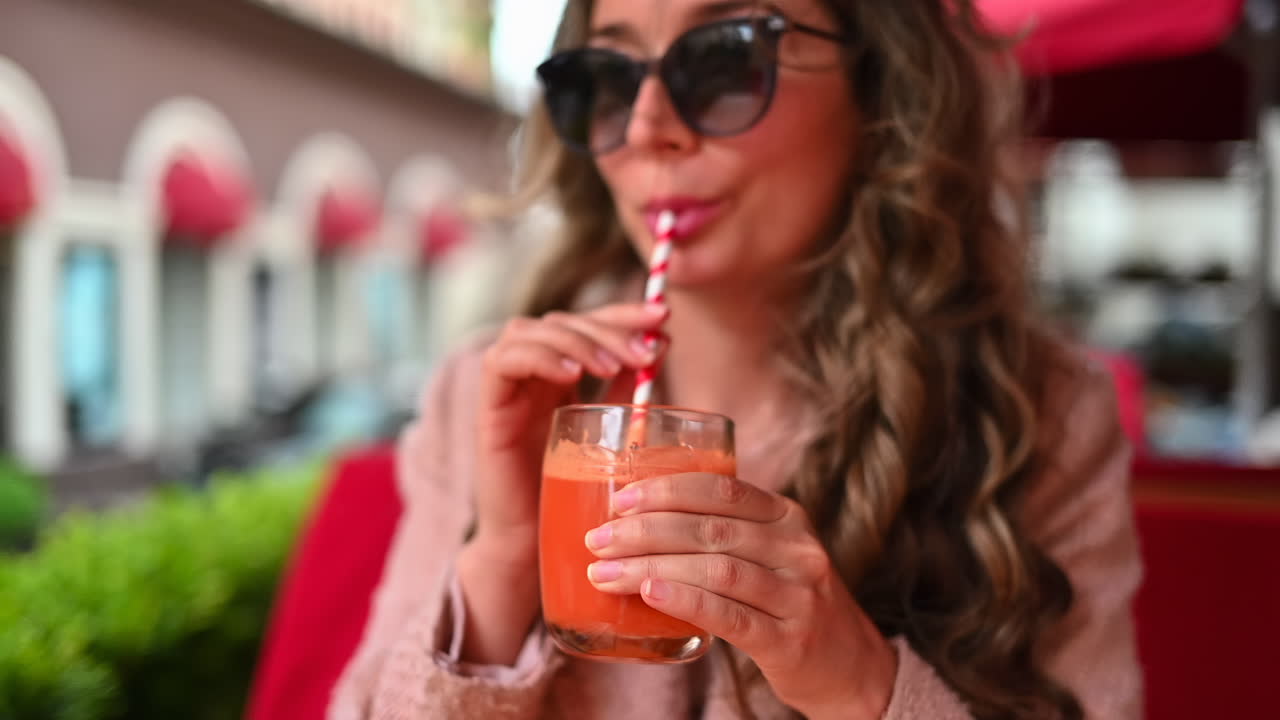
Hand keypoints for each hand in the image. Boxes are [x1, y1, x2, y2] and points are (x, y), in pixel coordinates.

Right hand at [458, 302, 667, 665]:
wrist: (536, 551)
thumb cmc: (578, 497)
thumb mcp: (613, 435)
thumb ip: (630, 392)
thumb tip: (663, 344)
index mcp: (563, 376)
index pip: (590, 323)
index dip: (624, 313)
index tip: (663, 317)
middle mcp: (532, 375)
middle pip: (564, 321)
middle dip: (608, 327)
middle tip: (646, 348)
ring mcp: (509, 389)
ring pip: (531, 331)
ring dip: (577, 341)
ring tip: (613, 365)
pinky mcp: (489, 410)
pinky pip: (501, 363)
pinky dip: (536, 358)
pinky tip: (569, 375)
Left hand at [583, 473, 896, 719]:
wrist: (851, 666)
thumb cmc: (789, 601)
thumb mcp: (772, 552)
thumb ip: (724, 532)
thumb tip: (635, 518)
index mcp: (787, 517)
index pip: (722, 489)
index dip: (667, 489)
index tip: (620, 498)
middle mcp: (797, 549)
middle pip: (710, 529)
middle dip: (645, 530)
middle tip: (598, 540)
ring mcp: (797, 595)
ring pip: (715, 569)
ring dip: (651, 566)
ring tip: (606, 573)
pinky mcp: (788, 640)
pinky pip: (730, 615)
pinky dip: (686, 601)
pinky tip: (650, 593)